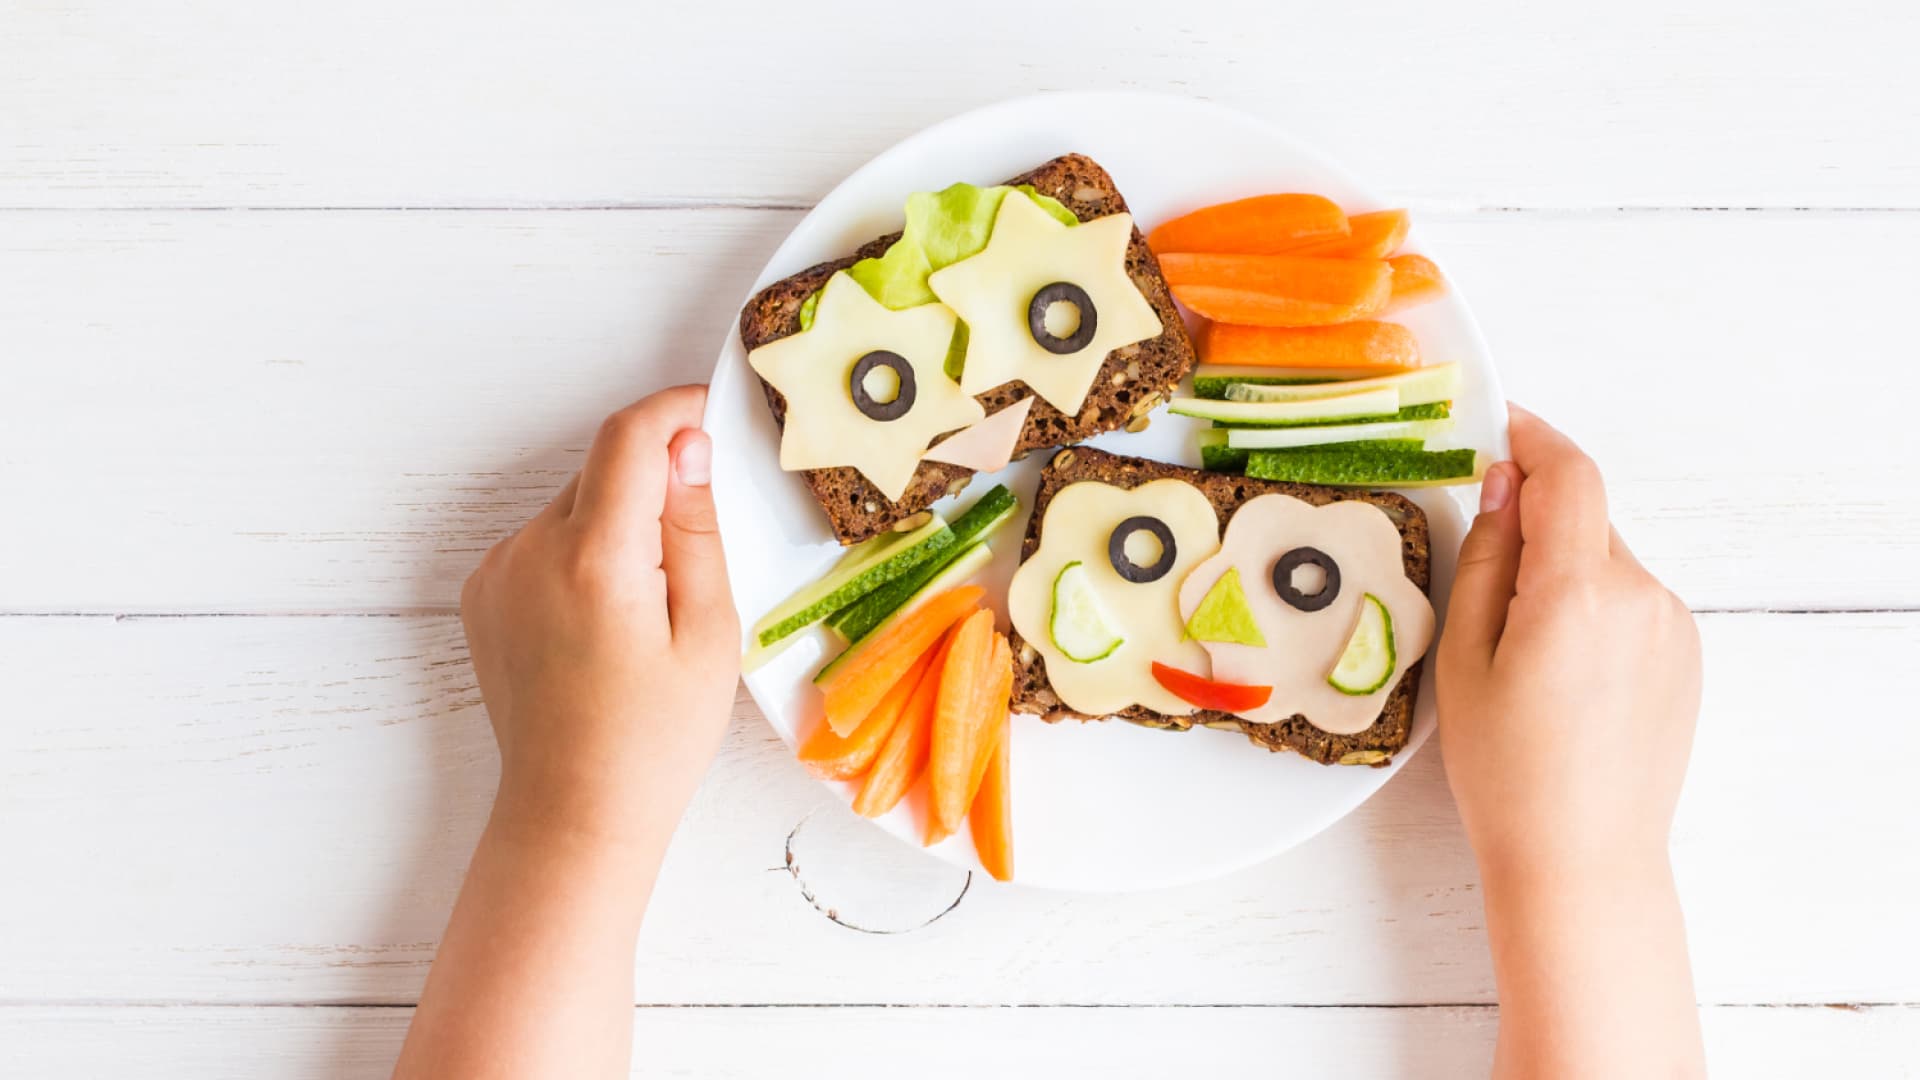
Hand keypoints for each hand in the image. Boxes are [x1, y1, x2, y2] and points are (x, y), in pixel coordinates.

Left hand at [460, 385, 739, 843]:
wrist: (573, 814)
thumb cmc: (652, 741)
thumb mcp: (708, 633)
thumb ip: (695, 529)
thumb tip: (686, 447)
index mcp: (593, 559)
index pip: (629, 437)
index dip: (674, 410)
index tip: (708, 413)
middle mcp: (530, 553)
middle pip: (602, 471)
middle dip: (655, 484)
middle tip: (696, 553)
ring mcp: (498, 573)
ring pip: (575, 506)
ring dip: (618, 524)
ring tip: (650, 606)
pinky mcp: (483, 595)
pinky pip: (544, 543)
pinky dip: (583, 555)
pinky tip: (607, 620)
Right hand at [1437, 404, 1699, 872]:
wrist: (1580, 857)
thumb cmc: (1507, 771)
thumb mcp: (1465, 656)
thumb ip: (1488, 556)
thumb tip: (1506, 483)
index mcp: (1578, 591)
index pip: (1569, 474)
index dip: (1531, 437)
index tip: (1496, 425)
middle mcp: (1641, 596)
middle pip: (1585, 518)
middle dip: (1535, 520)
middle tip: (1481, 569)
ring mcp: (1672, 626)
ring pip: (1607, 560)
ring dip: (1563, 570)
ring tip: (1518, 648)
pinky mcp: (1686, 655)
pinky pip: (1631, 601)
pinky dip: (1592, 607)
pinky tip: (1560, 672)